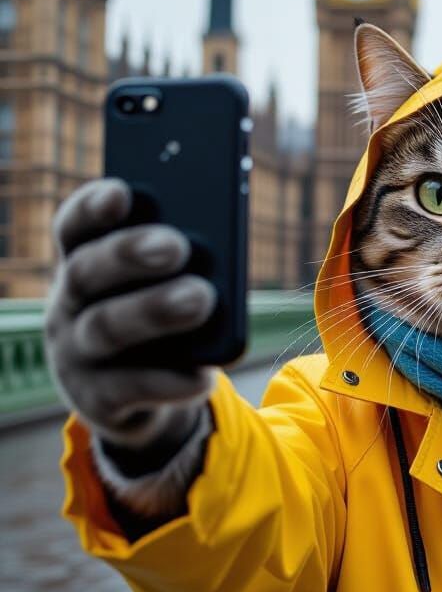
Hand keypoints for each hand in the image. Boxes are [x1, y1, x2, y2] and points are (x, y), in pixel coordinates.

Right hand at [44, 178, 216, 449]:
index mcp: (83, 262)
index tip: (123, 191)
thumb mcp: (163, 284)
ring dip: (153, 311)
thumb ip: (180, 257)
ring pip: (105, 328)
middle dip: (130, 255)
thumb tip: (222, 237)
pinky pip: (130, 389)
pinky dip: (170, 380)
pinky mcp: (98, 400)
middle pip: (87, 273)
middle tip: (176, 245)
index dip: (93, 208)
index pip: (74, 228)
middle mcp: (69, 305)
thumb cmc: (157, 312)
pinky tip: (203, 374)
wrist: (140, 394)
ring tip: (201, 298)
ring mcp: (76, 355)